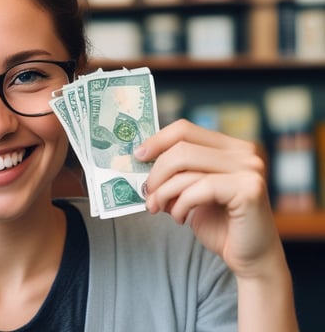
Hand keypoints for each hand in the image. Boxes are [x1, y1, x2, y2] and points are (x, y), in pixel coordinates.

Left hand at [134, 119, 281, 277]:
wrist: (250, 258)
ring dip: (163, 192)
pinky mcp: (249, 189)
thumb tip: (142, 160)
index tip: (138, 156)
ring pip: (186, 166)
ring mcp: (250, 169)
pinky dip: (181, 205)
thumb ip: (179, 173)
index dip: (156, 141)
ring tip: (158, 209)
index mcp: (230, 147)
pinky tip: (180, 218)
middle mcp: (244, 152)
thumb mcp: (193, 192)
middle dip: (156, 172)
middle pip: (181, 147)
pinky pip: (199, 188)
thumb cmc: (220, 225)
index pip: (185, 129)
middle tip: (147, 194)